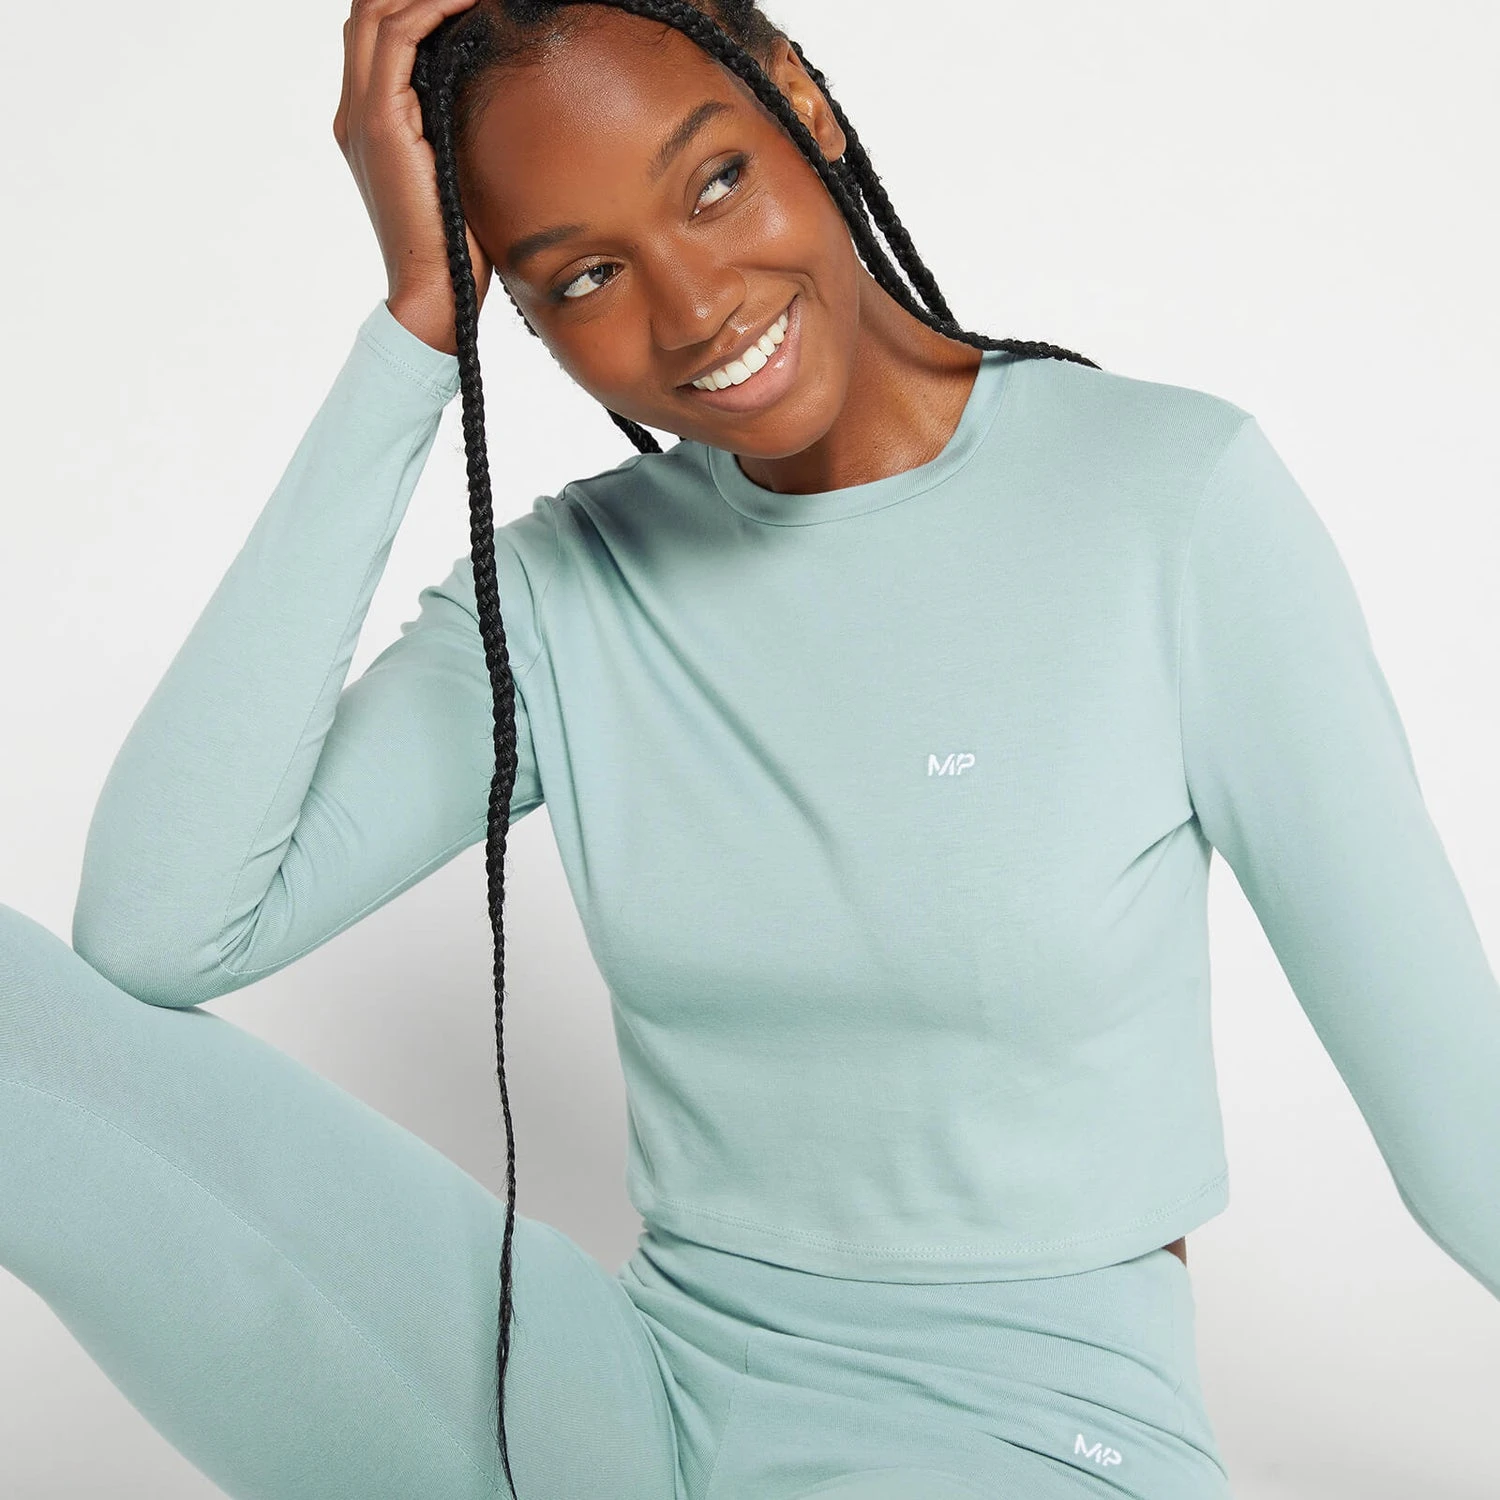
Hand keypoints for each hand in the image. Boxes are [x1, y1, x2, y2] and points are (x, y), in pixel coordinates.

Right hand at [333, 0, 493, 352]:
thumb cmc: (455, 246)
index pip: (374, 33)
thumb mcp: (456, 175)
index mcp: (367, 121)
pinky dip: (431, 8)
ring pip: (374, 12)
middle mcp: (354, 111)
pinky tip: (469, 2)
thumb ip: (455, 132)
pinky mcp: (381, 125)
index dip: (408, 0)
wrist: (433, 291)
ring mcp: (361, 115)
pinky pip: (397, 39)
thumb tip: (491, 99)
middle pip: (365, 10)